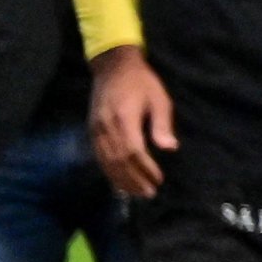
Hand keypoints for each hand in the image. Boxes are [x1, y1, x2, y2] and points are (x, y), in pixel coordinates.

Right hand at [89, 49, 173, 199]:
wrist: (113, 67)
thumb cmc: (142, 82)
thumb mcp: (159, 99)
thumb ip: (162, 124)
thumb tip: (170, 148)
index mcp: (124, 118)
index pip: (133, 151)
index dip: (145, 169)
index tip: (158, 180)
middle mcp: (106, 127)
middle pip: (118, 161)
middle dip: (133, 180)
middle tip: (148, 194)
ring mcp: (96, 129)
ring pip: (106, 161)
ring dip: (120, 179)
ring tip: (136, 193)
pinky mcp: (91, 130)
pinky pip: (98, 156)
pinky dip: (108, 171)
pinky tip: (118, 181)